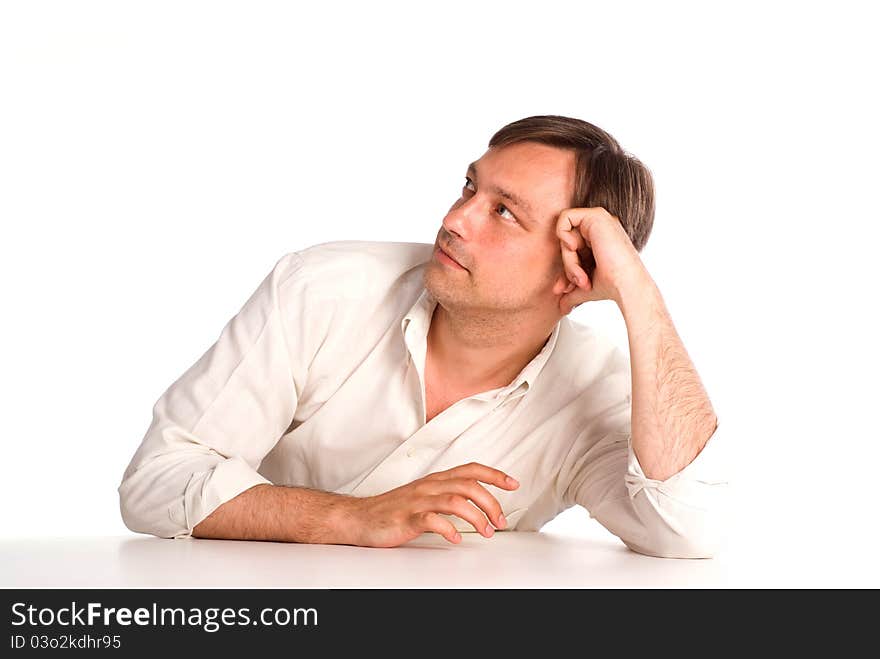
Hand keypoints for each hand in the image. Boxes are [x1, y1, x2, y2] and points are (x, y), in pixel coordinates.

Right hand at [344, 462, 519, 547]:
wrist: (360, 518)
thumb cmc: (394, 510)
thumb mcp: (425, 498)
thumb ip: (449, 497)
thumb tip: (477, 506)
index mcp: (435, 480)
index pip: (470, 469)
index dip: (494, 474)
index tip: (513, 483)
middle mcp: (429, 487)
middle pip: (468, 485)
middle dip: (490, 502)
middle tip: (500, 522)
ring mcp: (417, 501)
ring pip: (455, 500)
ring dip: (476, 517)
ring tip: (485, 532)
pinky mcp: (407, 518)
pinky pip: (432, 520)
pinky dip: (448, 529)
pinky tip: (456, 539)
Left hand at [555, 206, 648, 313]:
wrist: (626, 286)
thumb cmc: (612, 286)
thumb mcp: (585, 287)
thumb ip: (571, 291)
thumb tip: (560, 306)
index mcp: (599, 240)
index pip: (571, 248)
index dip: (566, 267)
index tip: (568, 288)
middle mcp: (600, 228)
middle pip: (567, 241)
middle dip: (568, 266)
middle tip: (578, 281)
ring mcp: (599, 221)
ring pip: (566, 235)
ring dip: (569, 259)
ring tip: (581, 276)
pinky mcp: (596, 216)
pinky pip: (564, 217)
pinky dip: (562, 235)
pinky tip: (574, 249)